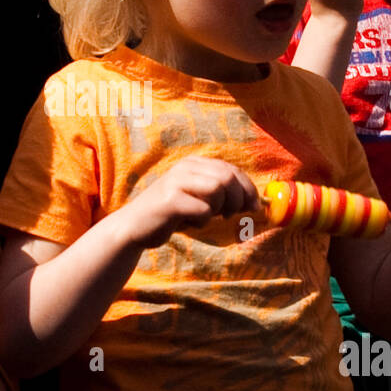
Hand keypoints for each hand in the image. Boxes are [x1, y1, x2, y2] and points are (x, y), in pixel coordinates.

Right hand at [118, 157, 258, 249]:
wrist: (133, 226)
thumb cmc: (171, 214)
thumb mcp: (196, 196)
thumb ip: (220, 193)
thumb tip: (256, 202)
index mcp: (193, 163)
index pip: (231, 169)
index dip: (248, 188)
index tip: (254, 207)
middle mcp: (184, 167)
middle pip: (227, 177)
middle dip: (238, 199)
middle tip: (231, 215)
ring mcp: (176, 182)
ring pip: (218, 190)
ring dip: (220, 208)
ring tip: (207, 216)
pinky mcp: (170, 201)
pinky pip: (203, 210)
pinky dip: (203, 221)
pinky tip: (189, 223)